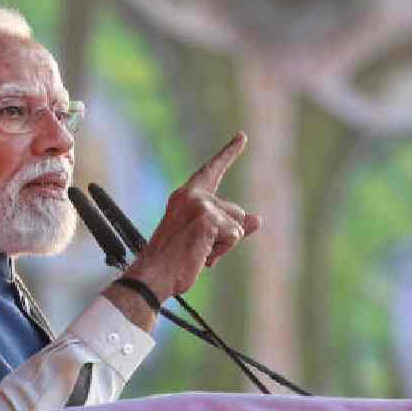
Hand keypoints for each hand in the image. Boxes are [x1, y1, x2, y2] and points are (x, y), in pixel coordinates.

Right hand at [125, 131, 260, 299]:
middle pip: (235, 211)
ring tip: (197, 251)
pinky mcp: (207, 218)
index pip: (212, 170)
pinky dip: (222, 250)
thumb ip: (231, 227)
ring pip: (237, 225)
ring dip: (224, 245)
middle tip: (198, 249)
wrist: (153, 275)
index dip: (229, 153)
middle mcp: (191, 194)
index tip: (242, 135)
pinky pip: (234, 236)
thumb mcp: (206, 239)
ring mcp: (199, 205)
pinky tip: (201, 254)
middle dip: (227, 236)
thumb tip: (258, 219)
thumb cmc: (175, 261)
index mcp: (185, 196)